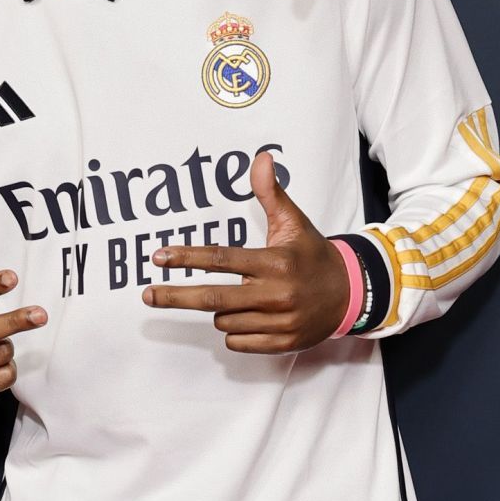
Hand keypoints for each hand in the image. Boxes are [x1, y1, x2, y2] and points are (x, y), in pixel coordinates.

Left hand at [143, 151, 349, 352]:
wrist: (351, 293)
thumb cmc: (313, 256)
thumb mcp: (293, 223)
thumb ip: (271, 193)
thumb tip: (261, 157)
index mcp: (275, 262)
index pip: (221, 259)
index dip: (187, 258)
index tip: (159, 258)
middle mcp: (276, 293)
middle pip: (212, 297)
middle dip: (176, 296)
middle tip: (148, 294)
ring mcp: (280, 322)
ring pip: (224, 320)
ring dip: (222, 309)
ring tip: (242, 297)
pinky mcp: (283, 343)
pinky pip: (237, 341)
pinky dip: (235, 331)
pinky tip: (250, 317)